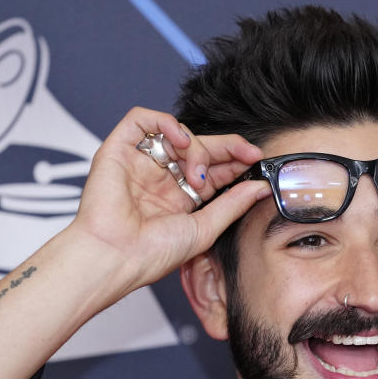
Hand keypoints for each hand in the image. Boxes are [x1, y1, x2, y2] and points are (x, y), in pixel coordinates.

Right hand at [71, 107, 269, 294]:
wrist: (116, 258)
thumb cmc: (151, 254)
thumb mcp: (204, 228)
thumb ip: (233, 204)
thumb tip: (261, 187)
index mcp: (179, 199)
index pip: (211, 168)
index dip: (233, 160)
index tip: (255, 160)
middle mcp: (159, 179)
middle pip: (197, 148)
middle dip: (225, 148)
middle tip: (245, 154)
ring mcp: (139, 163)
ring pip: (175, 134)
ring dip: (195, 146)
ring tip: (197, 172)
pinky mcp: (117, 151)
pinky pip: (141, 120)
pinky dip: (165, 122)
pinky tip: (181, 141)